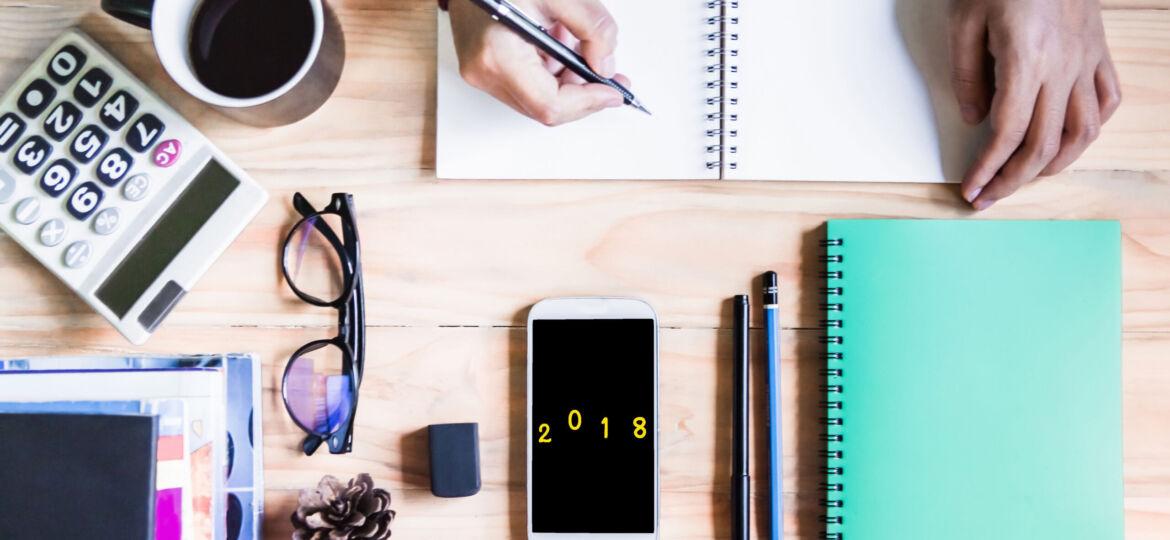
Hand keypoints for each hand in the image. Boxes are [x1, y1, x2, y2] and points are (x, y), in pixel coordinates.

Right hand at [448, 0, 628, 125]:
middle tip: (611, 77)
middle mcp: (484, 72)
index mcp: (498, 55)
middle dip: (582, 93)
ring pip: (538, 98)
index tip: (613, 92)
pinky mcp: (484, 69)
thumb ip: (592, 28)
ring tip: (577, 43)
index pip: (550, 105)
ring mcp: (481, 73)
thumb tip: (605, 65)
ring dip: (567, 78)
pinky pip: (526, 85)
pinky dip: (550, 71)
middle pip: (545, 108)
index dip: (588, 102)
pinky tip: (558, 42)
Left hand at [948, 0, 1120, 209]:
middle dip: (1014, 179)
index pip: (1007, 133)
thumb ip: (967, 75)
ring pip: (1083, 130)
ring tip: (1028, 177)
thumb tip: (975, 119)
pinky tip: (1071, 140)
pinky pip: (1108, 99)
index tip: (972, 189)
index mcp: (1025, 59)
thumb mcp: (964, 21)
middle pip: (1044, 143)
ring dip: (1056, 163)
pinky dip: (1091, 127)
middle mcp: (1063, 65)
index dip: (988, 168)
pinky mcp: (1099, 50)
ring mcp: (1087, 58)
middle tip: (990, 197)